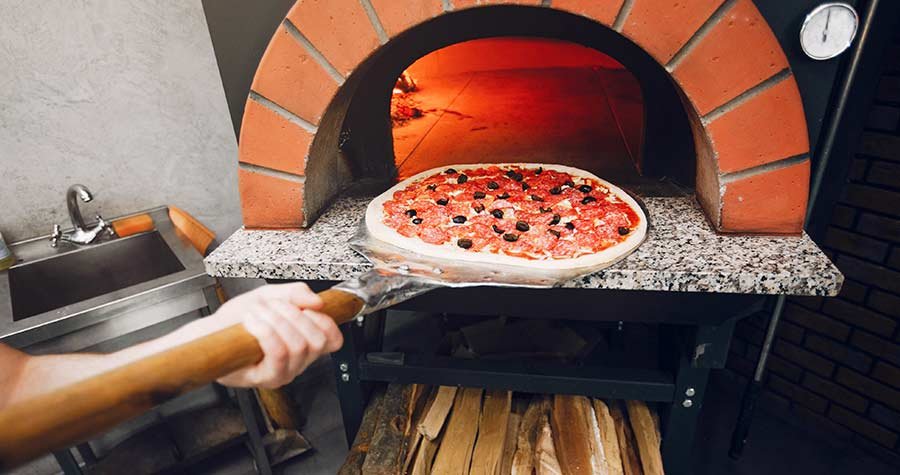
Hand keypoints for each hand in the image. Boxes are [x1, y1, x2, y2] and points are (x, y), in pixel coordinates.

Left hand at [196, 283, 343, 387]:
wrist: (211, 332)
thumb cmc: (238, 319)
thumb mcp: (270, 296)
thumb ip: (295, 293)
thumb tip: (317, 301)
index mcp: (304, 344)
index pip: (334, 340)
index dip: (324, 321)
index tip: (308, 308)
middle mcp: (297, 362)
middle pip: (316, 340)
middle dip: (294, 315)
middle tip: (274, 306)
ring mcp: (283, 372)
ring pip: (297, 345)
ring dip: (275, 320)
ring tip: (257, 313)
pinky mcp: (265, 378)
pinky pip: (278, 352)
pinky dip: (265, 330)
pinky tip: (252, 322)